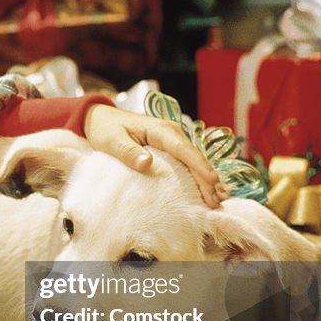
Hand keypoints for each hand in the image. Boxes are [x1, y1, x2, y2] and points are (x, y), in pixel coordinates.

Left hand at [84, 104, 225, 207]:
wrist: (100, 118)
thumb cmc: (105, 128)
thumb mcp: (112, 140)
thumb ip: (128, 152)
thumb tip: (147, 163)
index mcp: (160, 129)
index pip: (184, 149)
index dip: (200, 166)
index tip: (212, 182)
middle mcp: (171, 133)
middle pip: (194, 157)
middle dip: (209, 179)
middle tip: (218, 201)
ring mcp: (172, 141)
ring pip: (194, 161)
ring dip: (207, 180)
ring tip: (220, 200)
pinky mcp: (170, 149)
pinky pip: (187, 163)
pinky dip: (198, 177)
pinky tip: (207, 191)